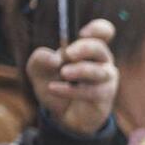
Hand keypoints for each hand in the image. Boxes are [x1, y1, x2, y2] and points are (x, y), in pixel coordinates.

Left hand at [27, 17, 118, 136]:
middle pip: (100, 48)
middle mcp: (101, 61)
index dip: (97, 28)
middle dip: (84, 48)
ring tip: (63, 73)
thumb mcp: (38, 71)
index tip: (81, 33)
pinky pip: (91, 91)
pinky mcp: (104, 96)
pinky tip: (54, 88)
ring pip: (98, 71)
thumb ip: (39, 59)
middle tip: (67, 53)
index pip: (104, 32)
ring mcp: (105, 79)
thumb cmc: (55, 85)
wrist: (62, 115)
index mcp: (88, 48)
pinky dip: (70, 90)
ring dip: (80, 70)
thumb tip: (54, 59)